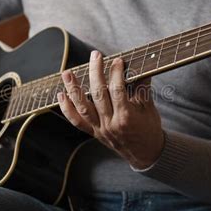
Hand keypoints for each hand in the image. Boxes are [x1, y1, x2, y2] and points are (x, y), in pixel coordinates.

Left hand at [58, 50, 164, 168]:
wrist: (146, 154)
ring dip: (73, 89)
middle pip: (98, 95)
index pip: (118, 90)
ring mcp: (100, 129)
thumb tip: (140, 68)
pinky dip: (67, 108)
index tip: (117, 60)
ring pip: (82, 107)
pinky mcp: (93, 132)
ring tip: (67, 73)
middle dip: (95, 73)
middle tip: (95, 56)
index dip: (116, 73)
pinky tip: (61, 94)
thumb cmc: (149, 129)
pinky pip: (76, 121)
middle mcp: (110, 124)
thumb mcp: (149, 108)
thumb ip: (142, 88)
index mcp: (126, 117)